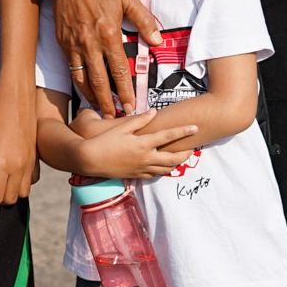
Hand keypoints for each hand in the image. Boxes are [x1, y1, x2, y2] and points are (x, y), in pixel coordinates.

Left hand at [0, 88, 35, 212]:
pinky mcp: (34, 159)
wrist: (17, 100)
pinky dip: (19, 186)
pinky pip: (29, 182)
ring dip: (8, 195)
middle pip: (9, 199)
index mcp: (3, 165)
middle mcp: (19, 168)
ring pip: (21, 194)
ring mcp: (29, 164)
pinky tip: (9, 176)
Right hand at [54, 0, 159, 115]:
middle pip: (99, 81)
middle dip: (108, 102)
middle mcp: (89, 42)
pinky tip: (84, 88)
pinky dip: (77, 81)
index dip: (125, 91)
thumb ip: (144, 21)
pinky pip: (70, 66)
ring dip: (91, 96)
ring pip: (81, 78)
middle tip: (115, 118)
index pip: (118, 70)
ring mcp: (73, 43)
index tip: (131, 105)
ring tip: (99, 110)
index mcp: (108, 33)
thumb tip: (157, 41)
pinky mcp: (63, 40)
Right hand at [75, 110, 197, 179]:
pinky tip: (165, 165)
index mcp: (143, 144)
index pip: (168, 136)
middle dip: (185, 153)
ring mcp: (142, 168)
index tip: (195, 127)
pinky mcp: (137, 175)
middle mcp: (146, 158)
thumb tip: (154, 112)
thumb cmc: (104, 141)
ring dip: (177, 163)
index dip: (183, 131)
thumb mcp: (122, 127)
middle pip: (173, 158)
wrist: (90, 160)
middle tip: (192, 147)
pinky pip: (155, 175)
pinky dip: (163, 170)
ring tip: (182, 156)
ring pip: (166, 169)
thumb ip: (140, 120)